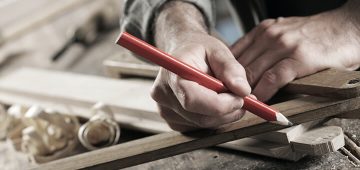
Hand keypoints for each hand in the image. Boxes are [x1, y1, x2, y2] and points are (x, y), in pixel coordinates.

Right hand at [151, 33, 250, 130]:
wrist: (182, 54)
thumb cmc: (199, 50)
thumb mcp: (217, 50)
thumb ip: (231, 68)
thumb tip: (243, 90)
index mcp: (172, 74)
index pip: (193, 100)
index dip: (221, 104)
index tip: (241, 98)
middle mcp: (163, 95)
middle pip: (201, 117)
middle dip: (228, 111)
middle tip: (243, 99)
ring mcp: (166, 111)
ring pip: (204, 124)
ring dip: (224, 115)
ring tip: (231, 97)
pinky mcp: (172, 121)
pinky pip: (200, 128)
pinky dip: (215, 119)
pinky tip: (216, 103)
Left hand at [231, 8, 359, 101]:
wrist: (348, 27)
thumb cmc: (316, 34)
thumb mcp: (283, 32)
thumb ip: (263, 46)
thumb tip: (244, 69)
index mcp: (263, 30)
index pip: (233, 54)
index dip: (225, 75)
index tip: (223, 89)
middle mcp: (270, 35)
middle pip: (240, 66)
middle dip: (232, 86)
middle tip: (228, 101)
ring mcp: (284, 45)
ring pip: (253, 72)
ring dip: (245, 92)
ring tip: (240, 105)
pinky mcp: (300, 58)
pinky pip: (273, 78)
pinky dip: (264, 92)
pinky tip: (260, 101)